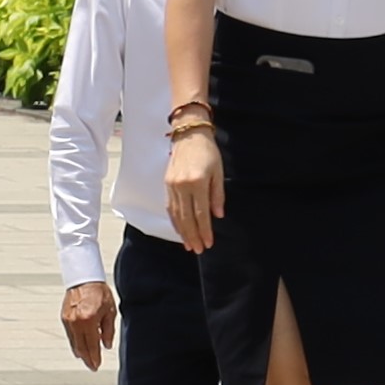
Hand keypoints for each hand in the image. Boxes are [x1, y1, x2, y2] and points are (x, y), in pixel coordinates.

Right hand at [59, 279, 117, 371]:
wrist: (84, 279)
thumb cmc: (99, 292)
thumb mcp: (110, 311)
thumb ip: (108, 330)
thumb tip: (106, 345)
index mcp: (89, 320)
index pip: (92, 345)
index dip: (94, 358)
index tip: (96, 366)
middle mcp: (76, 322)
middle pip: (81, 347)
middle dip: (87, 358)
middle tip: (92, 366)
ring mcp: (68, 320)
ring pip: (74, 343)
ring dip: (80, 352)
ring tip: (87, 359)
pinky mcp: (64, 318)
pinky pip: (70, 335)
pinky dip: (75, 342)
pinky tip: (80, 347)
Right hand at [160, 123, 223, 251]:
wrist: (189, 134)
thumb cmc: (208, 152)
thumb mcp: (218, 172)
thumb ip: (217, 195)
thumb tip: (217, 215)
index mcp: (197, 183)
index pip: (201, 213)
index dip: (205, 230)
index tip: (209, 243)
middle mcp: (182, 186)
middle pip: (187, 218)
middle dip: (193, 236)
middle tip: (198, 250)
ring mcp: (172, 186)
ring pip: (176, 215)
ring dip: (182, 232)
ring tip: (188, 244)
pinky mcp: (167, 184)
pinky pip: (170, 207)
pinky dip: (174, 220)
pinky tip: (179, 229)